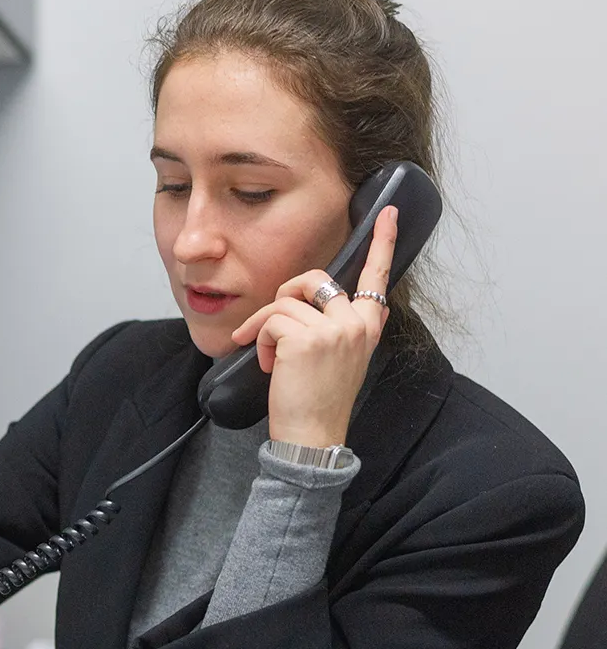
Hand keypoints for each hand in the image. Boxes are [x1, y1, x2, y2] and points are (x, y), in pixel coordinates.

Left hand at [230, 206, 397, 445]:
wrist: (312, 436)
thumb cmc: (320, 400)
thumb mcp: (344, 359)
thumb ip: (344, 327)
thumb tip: (341, 304)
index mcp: (368, 326)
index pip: (377, 278)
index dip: (383, 242)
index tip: (388, 212)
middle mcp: (356, 323)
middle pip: (315, 279)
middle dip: (287, 293)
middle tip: (272, 322)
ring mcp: (334, 329)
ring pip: (285, 302)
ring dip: (267, 328)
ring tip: (271, 357)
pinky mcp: (307, 337)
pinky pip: (271, 319)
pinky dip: (261, 339)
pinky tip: (269, 365)